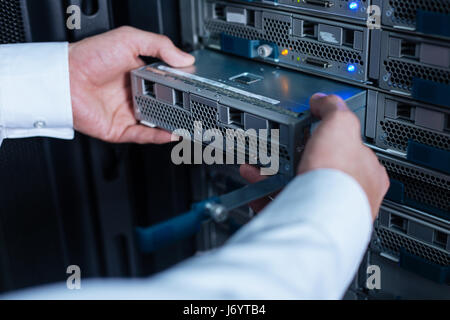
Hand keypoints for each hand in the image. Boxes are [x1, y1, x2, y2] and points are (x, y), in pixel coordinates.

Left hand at [69, 26, 194, 143]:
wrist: (65, 78)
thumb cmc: (89, 57)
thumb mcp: (129, 39)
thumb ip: (159, 45)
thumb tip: (185, 58)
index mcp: (138, 74)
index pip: (166, 82)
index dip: (180, 86)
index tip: (194, 88)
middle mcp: (134, 94)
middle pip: (164, 105)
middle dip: (180, 109)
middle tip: (195, 109)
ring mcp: (127, 112)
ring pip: (156, 122)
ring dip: (173, 125)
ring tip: (188, 125)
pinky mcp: (119, 128)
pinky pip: (143, 135)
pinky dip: (158, 137)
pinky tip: (171, 134)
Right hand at [241, 94, 388, 219]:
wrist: (320, 215)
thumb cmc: (338, 176)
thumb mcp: (341, 125)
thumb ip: (333, 110)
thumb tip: (324, 101)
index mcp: (366, 171)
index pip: (351, 148)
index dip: (330, 137)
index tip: (312, 133)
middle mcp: (351, 194)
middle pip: (320, 170)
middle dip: (296, 159)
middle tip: (282, 152)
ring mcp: (328, 210)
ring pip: (298, 189)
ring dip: (275, 176)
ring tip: (258, 168)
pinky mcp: (306, 222)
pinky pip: (283, 206)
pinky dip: (266, 195)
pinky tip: (256, 189)